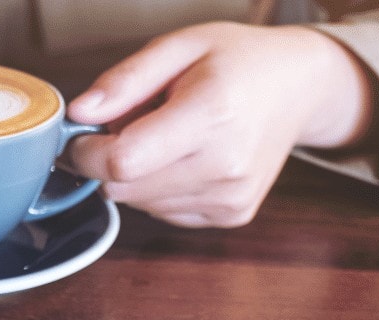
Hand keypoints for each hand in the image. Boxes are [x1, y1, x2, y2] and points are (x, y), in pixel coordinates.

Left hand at [67, 22, 375, 227]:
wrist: (300, 86)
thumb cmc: (239, 61)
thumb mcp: (180, 46)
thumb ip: (125, 80)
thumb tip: (79, 114)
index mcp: (211, 114)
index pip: (123, 161)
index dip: (87, 153)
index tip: (83, 136)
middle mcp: (225, 165)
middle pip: (125, 188)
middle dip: (111, 160)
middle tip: (134, 124)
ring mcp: (231, 197)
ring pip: (140, 204)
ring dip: (138, 174)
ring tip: (168, 136)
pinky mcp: (232, 214)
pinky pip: (164, 212)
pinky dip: (160, 188)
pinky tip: (185, 157)